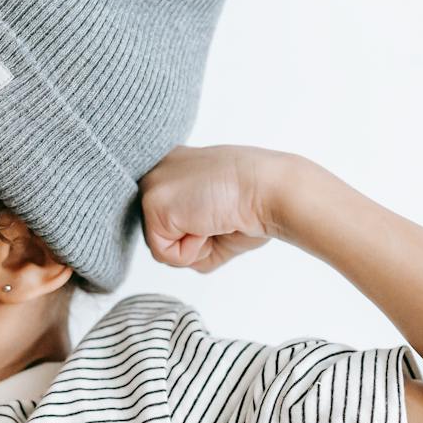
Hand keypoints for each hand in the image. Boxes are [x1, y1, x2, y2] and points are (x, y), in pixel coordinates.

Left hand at [139, 144, 293, 272]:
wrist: (270, 189)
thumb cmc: (256, 202)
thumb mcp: (216, 216)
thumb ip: (188, 232)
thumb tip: (176, 254)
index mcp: (175, 167)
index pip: (166, 216)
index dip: (191, 229)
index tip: (217, 213)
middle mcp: (159, 170)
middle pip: (161, 233)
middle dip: (192, 239)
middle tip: (219, 215)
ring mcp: (152, 184)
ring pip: (161, 244)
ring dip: (193, 245)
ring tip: (215, 216)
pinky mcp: (152, 203)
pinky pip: (163, 253)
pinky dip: (191, 251)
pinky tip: (208, 222)